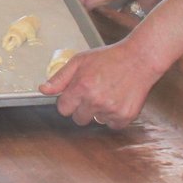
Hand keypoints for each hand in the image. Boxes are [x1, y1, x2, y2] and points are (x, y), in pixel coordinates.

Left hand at [39, 38, 162, 127]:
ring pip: (96, 121)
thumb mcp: (80, 61)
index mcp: (81, 87)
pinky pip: (112, 125)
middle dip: (82, 108)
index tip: (76, 94)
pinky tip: (118, 99)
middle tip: (94, 92)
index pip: (63, 109)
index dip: (69, 101)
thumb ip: (59, 78)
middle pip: (78, 119)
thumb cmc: (109, 58)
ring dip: (99, 111)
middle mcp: (95, 100)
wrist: (140, 59)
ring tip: (109, 92)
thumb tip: (43, 90)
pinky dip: (114, 116)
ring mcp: (111, 110)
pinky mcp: (125, 116)